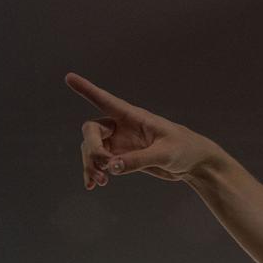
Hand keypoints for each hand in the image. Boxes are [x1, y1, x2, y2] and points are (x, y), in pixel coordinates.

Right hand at [65, 72, 217, 187]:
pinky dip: (93, 172)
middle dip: (92, 149)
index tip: (69, 77)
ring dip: (91, 165)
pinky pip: (100, 163)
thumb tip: (111, 167)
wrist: (194, 163)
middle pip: (92, 130)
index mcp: (134, 116)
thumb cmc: (184, 149)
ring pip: (92, 149)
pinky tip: (93, 185)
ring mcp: (120, 142)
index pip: (105, 100)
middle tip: (104, 168)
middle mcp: (122, 127)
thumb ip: (138, 160)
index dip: (86, 89)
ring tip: (100, 182)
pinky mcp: (122, 158)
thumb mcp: (164, 154)